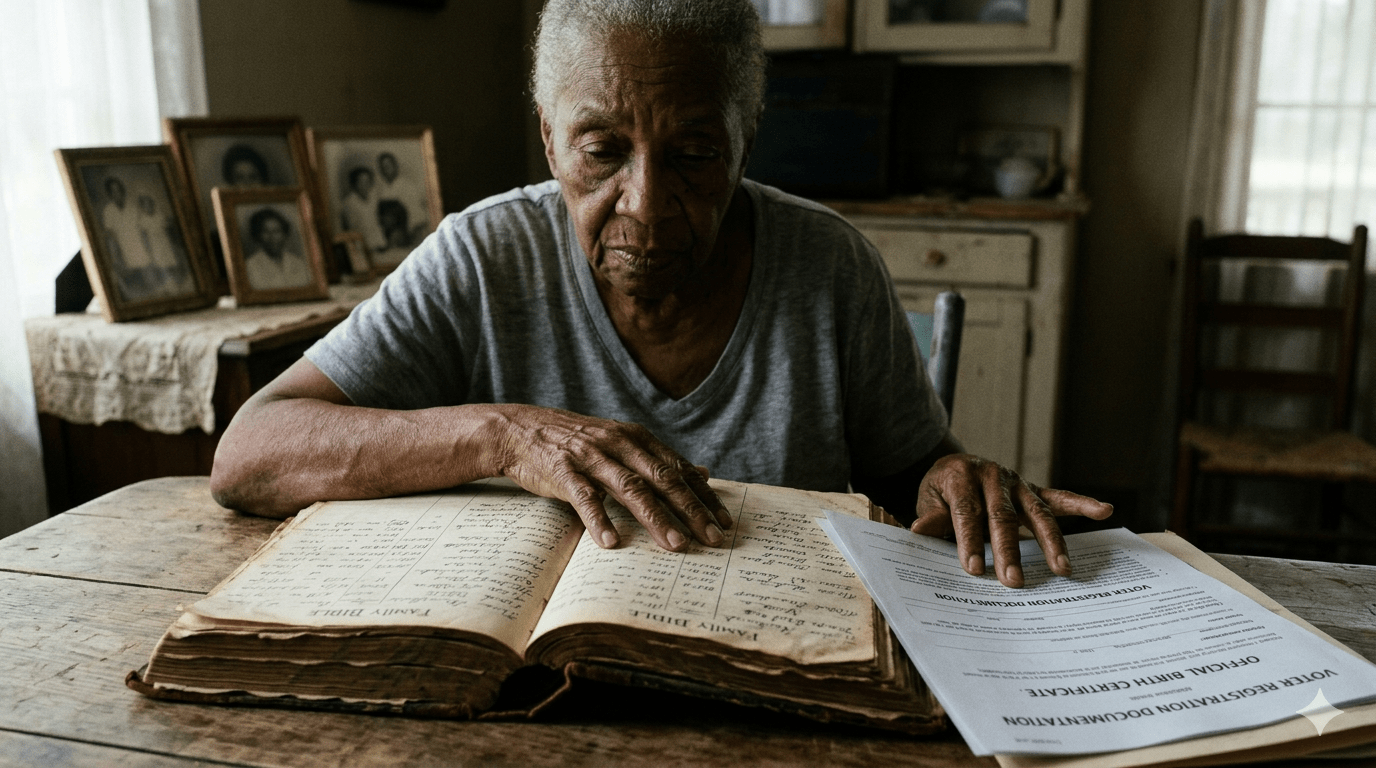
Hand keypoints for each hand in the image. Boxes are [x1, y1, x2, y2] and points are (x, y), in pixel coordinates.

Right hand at [492, 405, 731, 551]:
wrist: (519, 428)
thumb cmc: (575, 440)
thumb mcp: (621, 442)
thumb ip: (660, 459)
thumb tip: (704, 472)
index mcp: (636, 438)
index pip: (679, 469)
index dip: (704, 496)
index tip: (725, 521)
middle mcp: (619, 444)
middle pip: (663, 479)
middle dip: (691, 510)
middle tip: (712, 538)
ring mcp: (591, 457)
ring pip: (630, 488)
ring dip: (655, 518)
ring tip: (675, 544)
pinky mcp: (563, 470)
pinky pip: (584, 497)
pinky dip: (599, 519)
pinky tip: (612, 542)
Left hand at [909, 454, 1112, 587]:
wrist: (953, 468)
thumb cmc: (940, 492)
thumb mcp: (927, 500)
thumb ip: (931, 516)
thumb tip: (919, 530)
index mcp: (961, 476)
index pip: (967, 512)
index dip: (969, 540)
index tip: (973, 569)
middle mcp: (992, 476)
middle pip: (1003, 516)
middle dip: (1009, 550)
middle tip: (1014, 581)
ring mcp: (1016, 482)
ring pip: (1036, 512)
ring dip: (1050, 541)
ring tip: (1062, 568)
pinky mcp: (1032, 489)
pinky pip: (1059, 497)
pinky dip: (1082, 503)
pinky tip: (1104, 510)